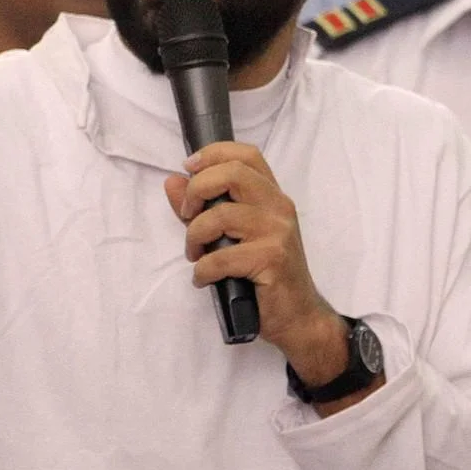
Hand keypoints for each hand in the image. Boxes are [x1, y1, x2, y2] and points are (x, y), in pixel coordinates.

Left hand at [164, 142, 347, 379]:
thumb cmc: (263, 275)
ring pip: (220, 216)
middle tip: (186, 214)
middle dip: (197, 190)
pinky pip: (221, 257)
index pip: (247, 154)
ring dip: (194, 237)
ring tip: (195, 255)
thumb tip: (172, 181)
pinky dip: (202, 270)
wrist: (298, 316)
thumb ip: (202, 207)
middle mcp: (279, 207)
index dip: (214, 153)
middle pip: (232, 173)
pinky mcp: (271, 260)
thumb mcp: (232, 236)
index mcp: (272, 196)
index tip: (189, 167)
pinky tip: (203, 279)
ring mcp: (278, 232)